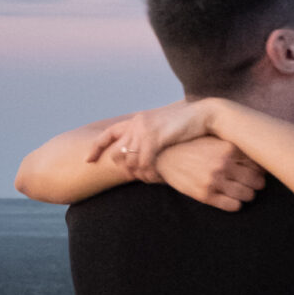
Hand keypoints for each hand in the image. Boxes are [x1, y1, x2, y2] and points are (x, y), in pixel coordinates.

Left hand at [87, 99, 218, 179]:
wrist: (205, 115)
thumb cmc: (188, 124)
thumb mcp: (163, 128)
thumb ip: (150, 137)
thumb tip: (143, 152)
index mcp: (136, 120)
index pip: (107, 134)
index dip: (96, 148)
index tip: (88, 161)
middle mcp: (136, 123)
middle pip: (119, 154)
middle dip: (126, 170)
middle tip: (140, 178)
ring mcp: (145, 130)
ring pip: (131, 161)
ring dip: (140, 175)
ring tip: (151, 179)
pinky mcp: (155, 138)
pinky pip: (144, 163)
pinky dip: (149, 174)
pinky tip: (157, 178)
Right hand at [155, 140, 265, 210]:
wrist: (164, 157)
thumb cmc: (193, 146)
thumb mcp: (214, 139)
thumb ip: (236, 145)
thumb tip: (261, 152)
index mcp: (228, 147)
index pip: (259, 163)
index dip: (260, 168)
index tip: (256, 170)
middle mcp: (223, 163)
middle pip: (257, 181)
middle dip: (256, 183)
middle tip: (250, 182)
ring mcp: (214, 180)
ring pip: (248, 195)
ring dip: (248, 194)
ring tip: (241, 190)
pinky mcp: (206, 195)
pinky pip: (234, 206)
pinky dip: (236, 203)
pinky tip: (230, 197)